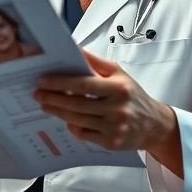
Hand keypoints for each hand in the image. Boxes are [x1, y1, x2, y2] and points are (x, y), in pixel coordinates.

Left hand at [34, 49, 181, 172]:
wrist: (154, 125)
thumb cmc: (133, 96)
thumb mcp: (120, 74)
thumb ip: (96, 62)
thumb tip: (74, 48)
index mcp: (119, 89)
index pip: (84, 84)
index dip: (61, 82)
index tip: (43, 80)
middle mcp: (117, 109)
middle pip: (77, 104)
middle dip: (53, 98)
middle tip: (37, 93)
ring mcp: (114, 128)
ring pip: (78, 120)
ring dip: (58, 112)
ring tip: (45, 104)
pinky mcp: (111, 143)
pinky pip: (84, 134)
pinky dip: (73, 126)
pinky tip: (65, 119)